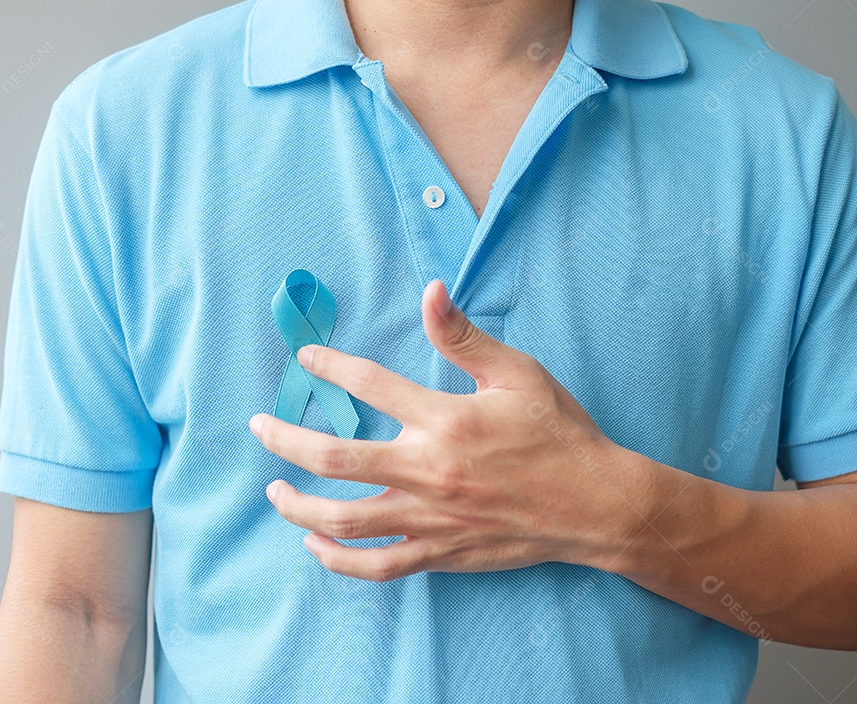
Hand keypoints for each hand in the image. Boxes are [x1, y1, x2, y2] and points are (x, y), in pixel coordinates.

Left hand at [249, 279, 637, 580]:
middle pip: (334, 458)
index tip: (306, 361)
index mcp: (447, 419)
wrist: (597, 503)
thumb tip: (430, 290)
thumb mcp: (518, 373)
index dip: (330, 367)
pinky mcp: (441, 552)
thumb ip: (465, 336)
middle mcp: (430, 470)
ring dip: (298, 507)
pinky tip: (316, 545)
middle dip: (285, 440)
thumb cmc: (561, 433)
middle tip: (259, 428)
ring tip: (275, 492)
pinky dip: (338, 560)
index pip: (370, 385)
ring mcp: (432, 517)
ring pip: (343, 520)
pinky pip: (377, 565)